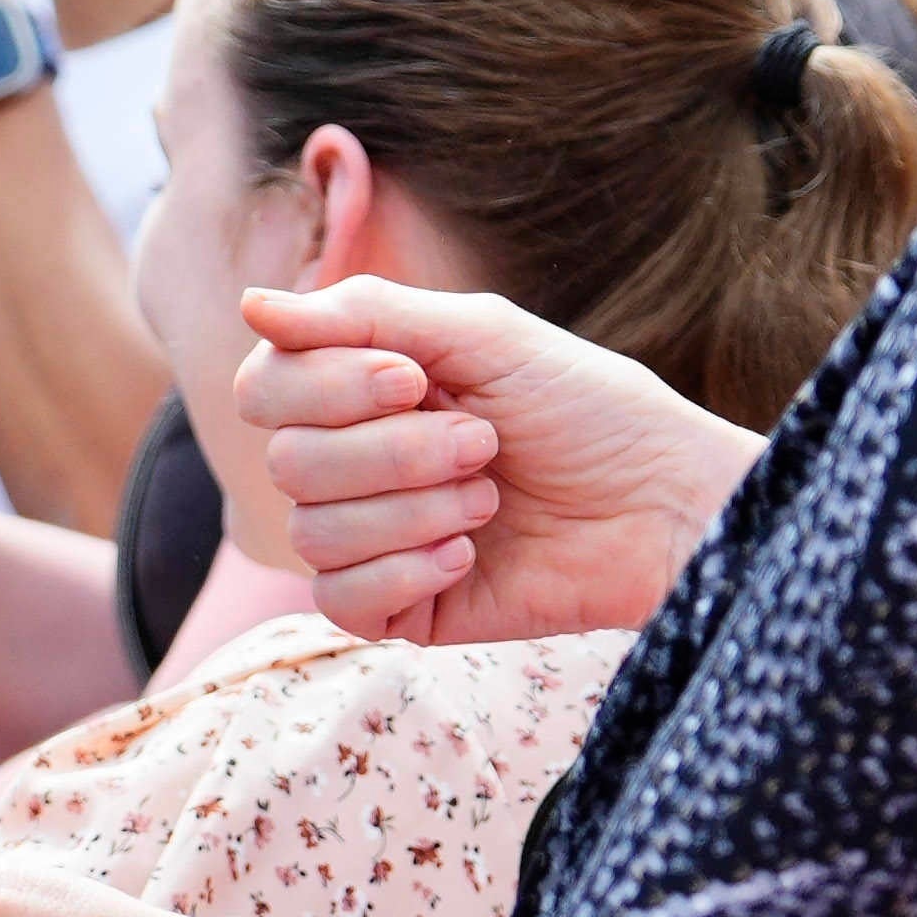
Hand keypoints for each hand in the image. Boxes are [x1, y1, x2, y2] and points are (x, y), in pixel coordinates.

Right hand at [228, 274, 755, 644]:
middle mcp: (357, 464)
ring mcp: (376, 541)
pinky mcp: (403, 611)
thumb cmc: (589, 410)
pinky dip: (404, 571)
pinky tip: (469, 555)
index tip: (413, 379)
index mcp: (364, 392)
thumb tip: (250, 305)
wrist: (665, 504)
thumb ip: (365, 314)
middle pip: (286, 462)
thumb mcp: (483, 336)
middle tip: (484, 443)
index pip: (265, 388)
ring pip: (313, 533)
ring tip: (491, 500)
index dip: (326, 387)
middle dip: (393, 451)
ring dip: (415, 509)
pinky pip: (340, 603)